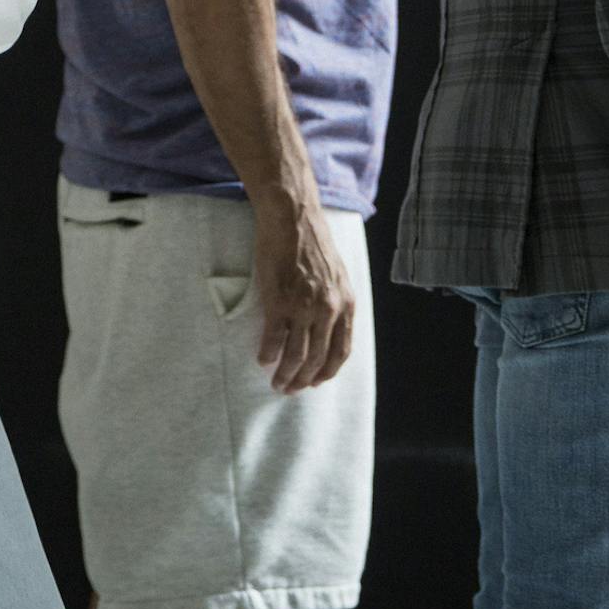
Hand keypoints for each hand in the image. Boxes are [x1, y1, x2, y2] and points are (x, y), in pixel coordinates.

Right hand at [251, 199, 356, 393]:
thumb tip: (328, 326)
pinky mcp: (279, 301)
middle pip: (318, 358)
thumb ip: (335, 301)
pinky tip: (263, 360)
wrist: (292, 219)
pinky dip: (268, 353)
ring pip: (296, 355)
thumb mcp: (337, 274)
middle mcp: (328, 310)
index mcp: (345, 304)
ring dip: (286, 374)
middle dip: (304, 380)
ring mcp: (303, 307)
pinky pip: (274, 338)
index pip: (341, 351)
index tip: (317, 382)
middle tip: (291, 389)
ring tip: (276, 383)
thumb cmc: (312, 242)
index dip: (328, 371)